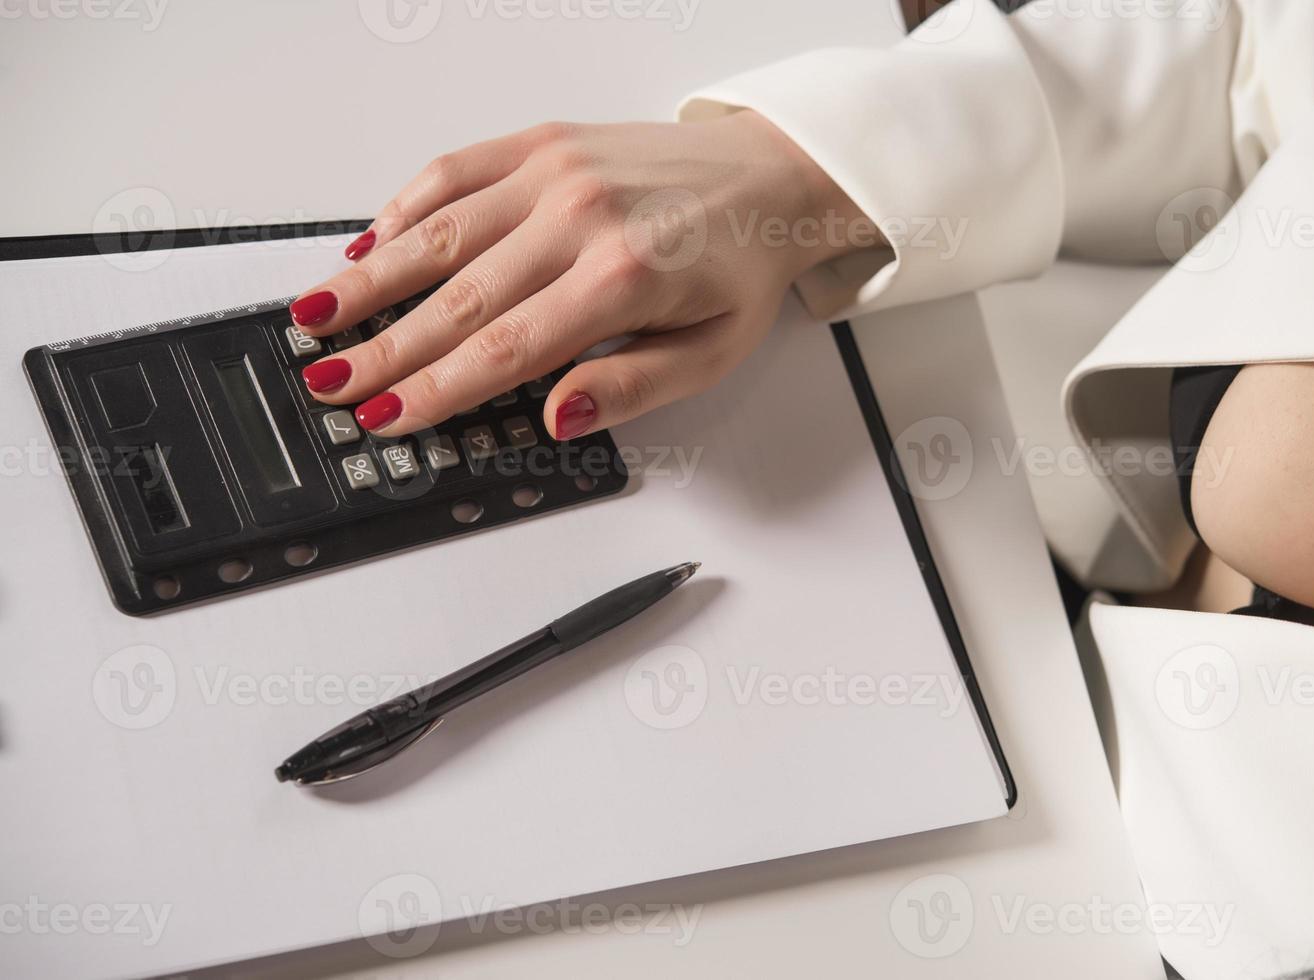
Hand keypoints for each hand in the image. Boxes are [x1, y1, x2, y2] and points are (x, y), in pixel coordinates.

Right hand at [292, 113, 870, 438]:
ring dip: (372, 279)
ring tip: (316, 316)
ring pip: (440, 231)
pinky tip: (369, 244)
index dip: (436, 390)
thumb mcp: (711, 352)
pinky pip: (455, 170)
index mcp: (622, 276)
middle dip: (383, 347)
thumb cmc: (739, 266)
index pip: (504, 349)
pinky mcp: (543, 140)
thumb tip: (555, 415)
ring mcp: (555, 171)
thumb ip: (631, 388)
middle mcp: (579, 215)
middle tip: (327, 381)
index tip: (385, 416)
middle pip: (457, 297)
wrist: (769, 174)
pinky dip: (405, 207)